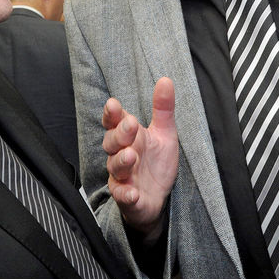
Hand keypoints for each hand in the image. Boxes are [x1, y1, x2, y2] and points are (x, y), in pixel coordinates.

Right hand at [100, 78, 177, 243]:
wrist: (158, 198)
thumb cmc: (156, 164)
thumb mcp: (165, 134)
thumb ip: (163, 109)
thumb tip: (166, 80)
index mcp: (129, 137)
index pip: (114, 122)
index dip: (112, 114)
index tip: (113, 104)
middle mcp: (121, 155)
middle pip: (112, 142)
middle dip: (120, 133)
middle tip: (131, 124)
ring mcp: (122, 177)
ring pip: (115, 168)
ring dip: (122, 161)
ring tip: (131, 155)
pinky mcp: (127, 198)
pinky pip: (122, 196)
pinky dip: (126, 194)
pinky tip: (132, 193)